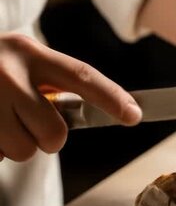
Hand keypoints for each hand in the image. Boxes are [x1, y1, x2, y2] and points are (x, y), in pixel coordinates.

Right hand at [0, 34, 141, 161]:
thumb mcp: (26, 61)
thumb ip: (55, 83)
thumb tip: (104, 111)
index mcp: (29, 53)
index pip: (81, 77)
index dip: (111, 97)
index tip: (134, 115)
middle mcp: (7, 74)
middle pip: (54, 134)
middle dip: (49, 138)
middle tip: (32, 122)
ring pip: (24, 151)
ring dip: (19, 145)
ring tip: (3, 122)